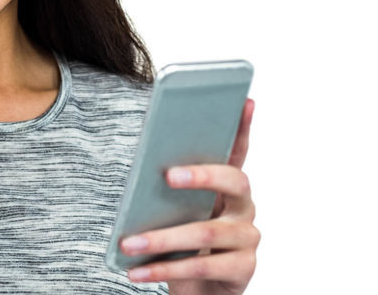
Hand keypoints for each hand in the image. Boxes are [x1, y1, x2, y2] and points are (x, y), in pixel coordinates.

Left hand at [120, 99, 258, 294]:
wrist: (201, 292)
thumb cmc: (186, 244)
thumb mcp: (178, 214)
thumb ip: (172, 193)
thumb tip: (143, 171)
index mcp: (229, 187)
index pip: (238, 151)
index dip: (243, 127)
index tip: (244, 101)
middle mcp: (244, 207)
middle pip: (233, 182)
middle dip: (201, 175)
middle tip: (167, 176)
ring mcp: (248, 237)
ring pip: (206, 231)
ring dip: (162, 239)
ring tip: (130, 243)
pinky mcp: (242, 268)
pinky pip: (201, 266)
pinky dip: (164, 269)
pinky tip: (138, 272)